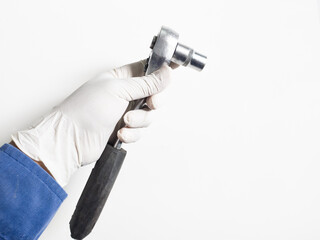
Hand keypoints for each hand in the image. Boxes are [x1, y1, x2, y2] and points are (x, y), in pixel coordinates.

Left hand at [11, 60, 171, 185]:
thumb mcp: (118, 90)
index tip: (175, 69)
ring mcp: (123, 113)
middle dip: (153, 102)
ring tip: (125, 122)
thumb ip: (146, 83)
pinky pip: (140, 131)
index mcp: (120, 78)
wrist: (70, 140)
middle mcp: (124, 94)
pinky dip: (132, 134)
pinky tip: (120, 134)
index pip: (147, 69)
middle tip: (150, 103)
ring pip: (148, 116)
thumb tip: (166, 72)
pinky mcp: (123, 129)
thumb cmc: (84, 110)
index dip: (162, 70)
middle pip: (154, 95)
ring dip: (140, 121)